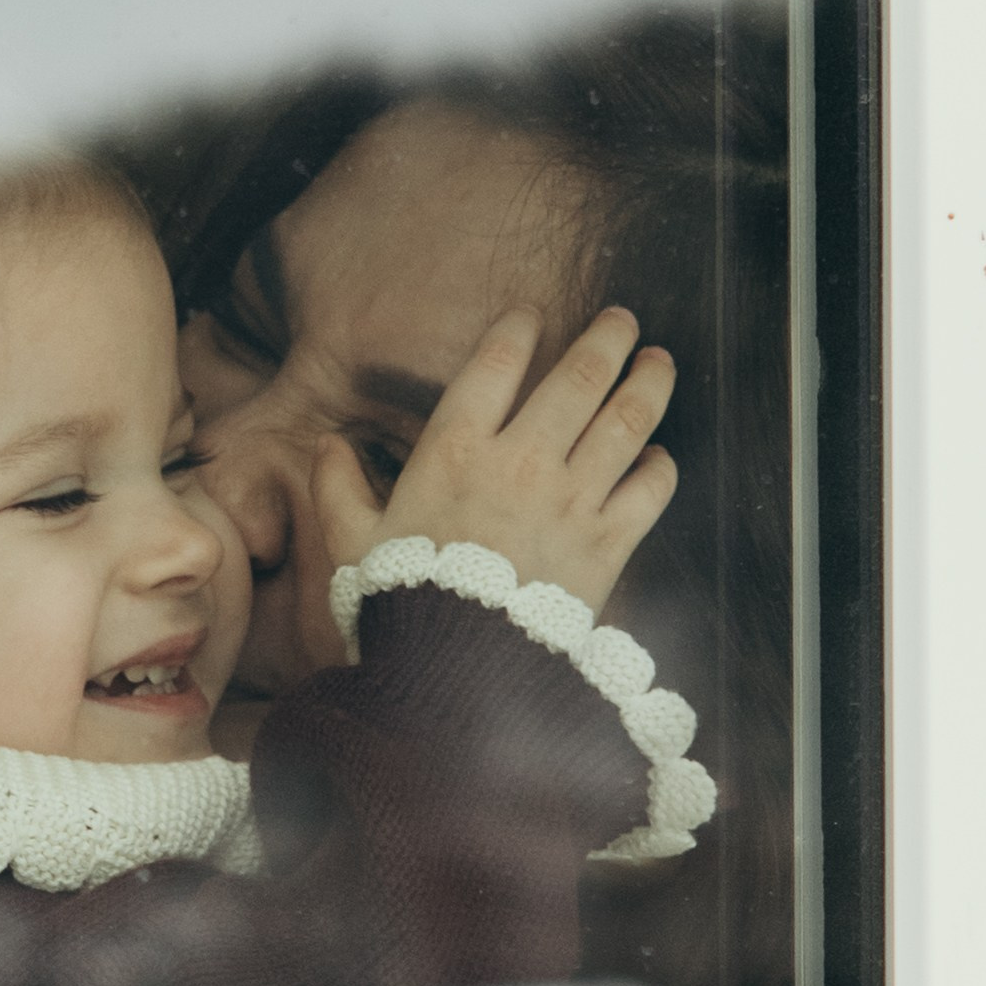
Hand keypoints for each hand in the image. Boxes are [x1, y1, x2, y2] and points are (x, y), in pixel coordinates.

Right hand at [311, 305, 676, 618]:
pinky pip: (649, 492)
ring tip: (660, 360)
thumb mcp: (351, 541)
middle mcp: (522, 461)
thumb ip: (337, 486)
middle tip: (621, 319)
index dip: (517, 329)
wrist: (457, 670)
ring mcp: (572, 500)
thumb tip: (326, 446)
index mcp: (456, 450)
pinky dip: (660, 469)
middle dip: (605, 340)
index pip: (495, 363)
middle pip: (579, 378)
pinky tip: (660, 458)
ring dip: (649, 384)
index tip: (532, 315)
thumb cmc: (401, 601)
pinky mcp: (608, 544)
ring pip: (627, 422)